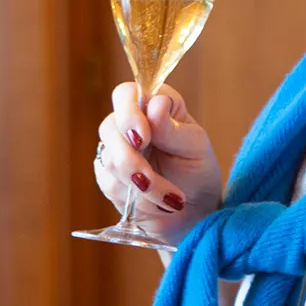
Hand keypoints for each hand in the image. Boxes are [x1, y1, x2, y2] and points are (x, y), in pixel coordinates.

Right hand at [95, 82, 221, 244]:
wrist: (194, 211)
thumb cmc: (197, 170)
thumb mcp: (195, 147)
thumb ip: (173, 128)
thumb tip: (155, 105)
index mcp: (152, 105)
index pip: (126, 94)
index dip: (129, 114)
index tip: (143, 137)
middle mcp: (128, 124)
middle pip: (109, 128)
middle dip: (131, 159)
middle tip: (149, 180)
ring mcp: (115, 150)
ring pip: (109, 160)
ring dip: (141, 185)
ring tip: (170, 200)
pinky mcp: (108, 177)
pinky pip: (109, 184)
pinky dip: (136, 199)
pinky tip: (158, 205)